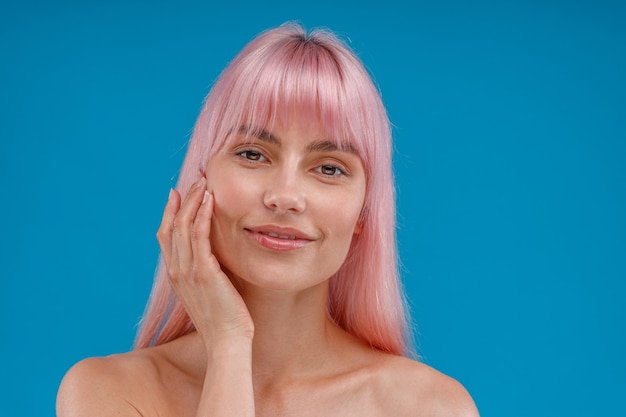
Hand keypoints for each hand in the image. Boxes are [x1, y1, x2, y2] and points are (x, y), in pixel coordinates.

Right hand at [156, 177, 254, 345]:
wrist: (226, 341)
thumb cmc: (223, 318)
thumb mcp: (208, 290)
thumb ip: (204, 271)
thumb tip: (211, 254)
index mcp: (176, 274)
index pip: (165, 236)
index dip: (169, 212)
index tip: (177, 193)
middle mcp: (177, 271)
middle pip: (172, 226)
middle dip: (184, 200)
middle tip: (196, 180)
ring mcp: (188, 272)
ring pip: (184, 227)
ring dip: (194, 202)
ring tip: (204, 184)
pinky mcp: (205, 273)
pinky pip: (200, 238)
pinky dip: (203, 217)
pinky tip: (210, 202)